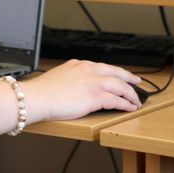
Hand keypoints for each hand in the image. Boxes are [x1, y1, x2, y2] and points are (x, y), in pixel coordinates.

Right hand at [22, 59, 142, 121]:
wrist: (36, 97)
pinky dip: (126, 104)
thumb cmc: (42, 91)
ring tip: (136, 100)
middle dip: (129, 77)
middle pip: (116, 72)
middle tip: (137, 82)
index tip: (119, 75)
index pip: (102, 66)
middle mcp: (88, 71)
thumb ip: (70, 77)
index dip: (114, 72)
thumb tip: (75, 86)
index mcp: (78, 65)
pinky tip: (130, 107)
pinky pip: (117, 100)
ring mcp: (93, 83)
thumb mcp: (58, 76)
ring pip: (120, 86)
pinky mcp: (95, 97)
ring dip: (131, 94)